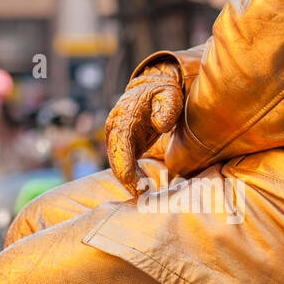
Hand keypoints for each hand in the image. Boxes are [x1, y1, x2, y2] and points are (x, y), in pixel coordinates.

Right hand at [105, 61, 183, 194]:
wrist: (154, 88)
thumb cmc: (163, 92)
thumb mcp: (169, 94)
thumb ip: (166, 107)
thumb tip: (161, 126)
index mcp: (123, 117)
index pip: (119, 145)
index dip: (126, 168)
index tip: (139, 184)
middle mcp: (115, 128)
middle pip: (115, 159)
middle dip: (127, 180)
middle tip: (143, 196)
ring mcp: (117, 137)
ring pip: (118, 164)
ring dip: (129, 181)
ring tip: (145, 195)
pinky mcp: (124, 145)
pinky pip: (124, 164)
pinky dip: (132, 177)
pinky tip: (144, 188)